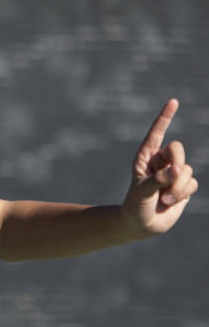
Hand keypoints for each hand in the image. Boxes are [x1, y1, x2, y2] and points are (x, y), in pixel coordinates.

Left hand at [122, 98, 197, 236]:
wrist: (141, 225)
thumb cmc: (135, 206)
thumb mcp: (141, 193)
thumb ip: (157, 181)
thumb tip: (177, 171)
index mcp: (145, 157)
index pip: (156, 133)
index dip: (165, 117)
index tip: (173, 101)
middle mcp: (160, 162)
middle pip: (177, 149)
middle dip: (176, 163)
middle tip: (168, 178)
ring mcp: (173, 173)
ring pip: (187, 169)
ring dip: (177, 187)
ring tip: (164, 199)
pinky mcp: (183, 186)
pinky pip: (192, 183)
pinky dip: (183, 193)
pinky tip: (171, 202)